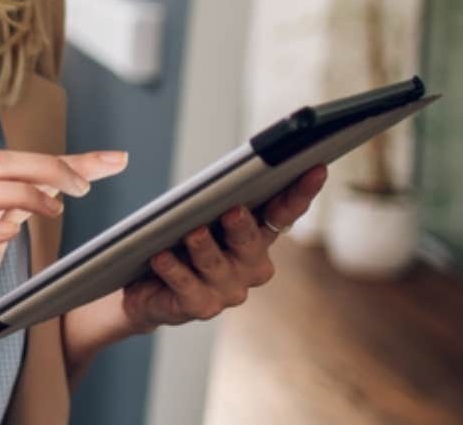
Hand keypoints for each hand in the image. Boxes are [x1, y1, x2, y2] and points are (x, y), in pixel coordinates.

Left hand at [120, 164, 326, 331]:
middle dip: (243, 227)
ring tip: (193, 233)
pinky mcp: (200, 306)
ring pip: (217, 265)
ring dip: (205, 248)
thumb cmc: (176, 243)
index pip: (283, 213)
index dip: (300, 192)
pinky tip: (161, 257)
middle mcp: (248, 265)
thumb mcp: (189, 212)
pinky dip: (174, 270)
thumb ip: (195, 190)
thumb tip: (147, 156)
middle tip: (234, 210)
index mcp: (255, 236)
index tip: (315, 168)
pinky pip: (187, 286)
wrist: (148, 290)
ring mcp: (227, 289)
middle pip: (251, 242)